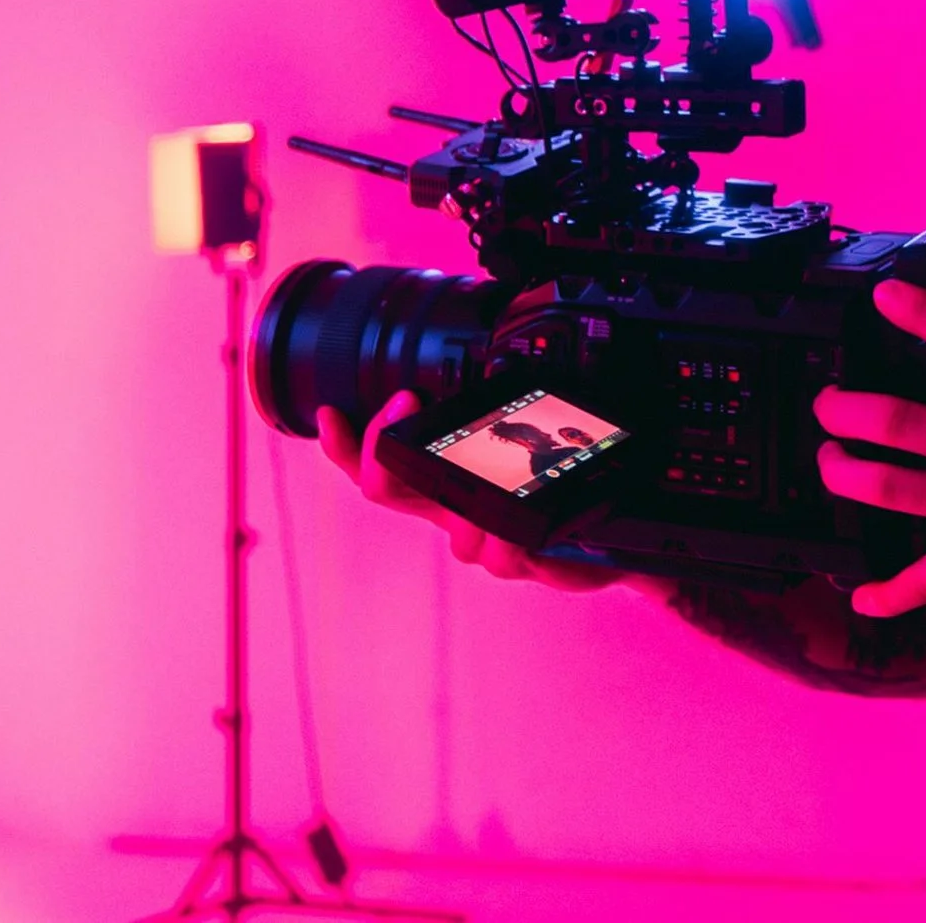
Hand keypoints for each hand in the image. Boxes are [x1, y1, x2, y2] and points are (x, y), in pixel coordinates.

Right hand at [316, 391, 645, 594]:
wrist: (594, 539)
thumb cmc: (544, 496)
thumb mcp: (513, 449)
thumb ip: (484, 422)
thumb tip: (479, 367)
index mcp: (441, 482)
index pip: (377, 465)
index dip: (344, 447)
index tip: (330, 414)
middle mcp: (450, 510)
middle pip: (386, 489)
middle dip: (382, 446)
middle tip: (404, 401)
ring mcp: (480, 538)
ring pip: (449, 529)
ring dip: (461, 503)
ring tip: (477, 482)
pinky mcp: (516, 558)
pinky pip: (497, 555)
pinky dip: (500, 541)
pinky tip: (511, 532)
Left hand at [813, 280, 925, 664]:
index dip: (922, 312)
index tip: (884, 297)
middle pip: (898, 419)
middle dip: (845, 409)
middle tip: (829, 407)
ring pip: (884, 485)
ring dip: (842, 473)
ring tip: (831, 464)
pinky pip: (912, 581)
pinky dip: (881, 594)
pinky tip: (859, 596)